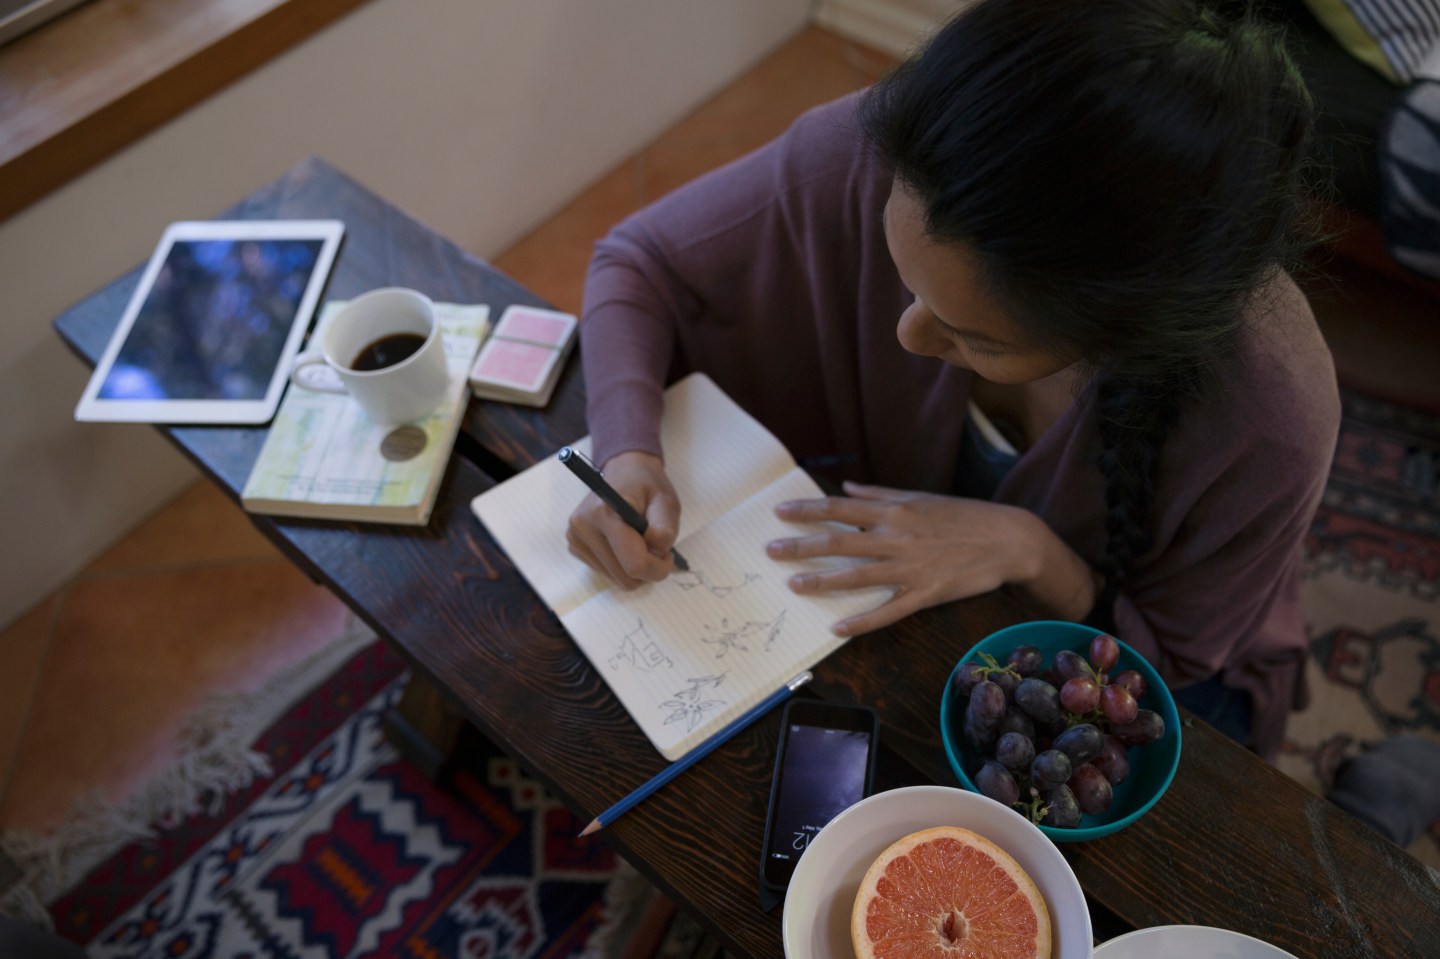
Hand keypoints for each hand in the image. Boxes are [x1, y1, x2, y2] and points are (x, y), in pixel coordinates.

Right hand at [566, 451, 682, 588]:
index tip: (667, 554)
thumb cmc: (647, 486)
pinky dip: (622, 565)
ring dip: (635, 567)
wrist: (624, 471)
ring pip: (617, 579)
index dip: (658, 567)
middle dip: (648, 569)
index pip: (634, 564)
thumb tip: (655, 553)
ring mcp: (575, 538)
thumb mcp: (666, 502)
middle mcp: (583, 527)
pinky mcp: (575, 547)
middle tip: (657, 547)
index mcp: (604, 512)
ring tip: (640, 541)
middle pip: (625, 577)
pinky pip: (607, 573)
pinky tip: (625, 543)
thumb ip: (665, 529)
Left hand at [766, 481, 1093, 635]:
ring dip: (821, 581)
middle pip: (839, 542)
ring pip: (856, 577)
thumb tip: (847, 486)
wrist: (1008, 539)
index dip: (807, 510)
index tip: (779, 512)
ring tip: (793, 584)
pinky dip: (861, 621)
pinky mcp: (924, 595)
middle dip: (801, 546)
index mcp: (894, 511)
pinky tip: (836, 629)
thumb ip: (879, 493)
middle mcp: (896, 538)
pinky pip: (887, 611)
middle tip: (771, 550)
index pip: (840, 508)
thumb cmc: (962, 516)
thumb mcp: (919, 497)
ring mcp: (909, 568)